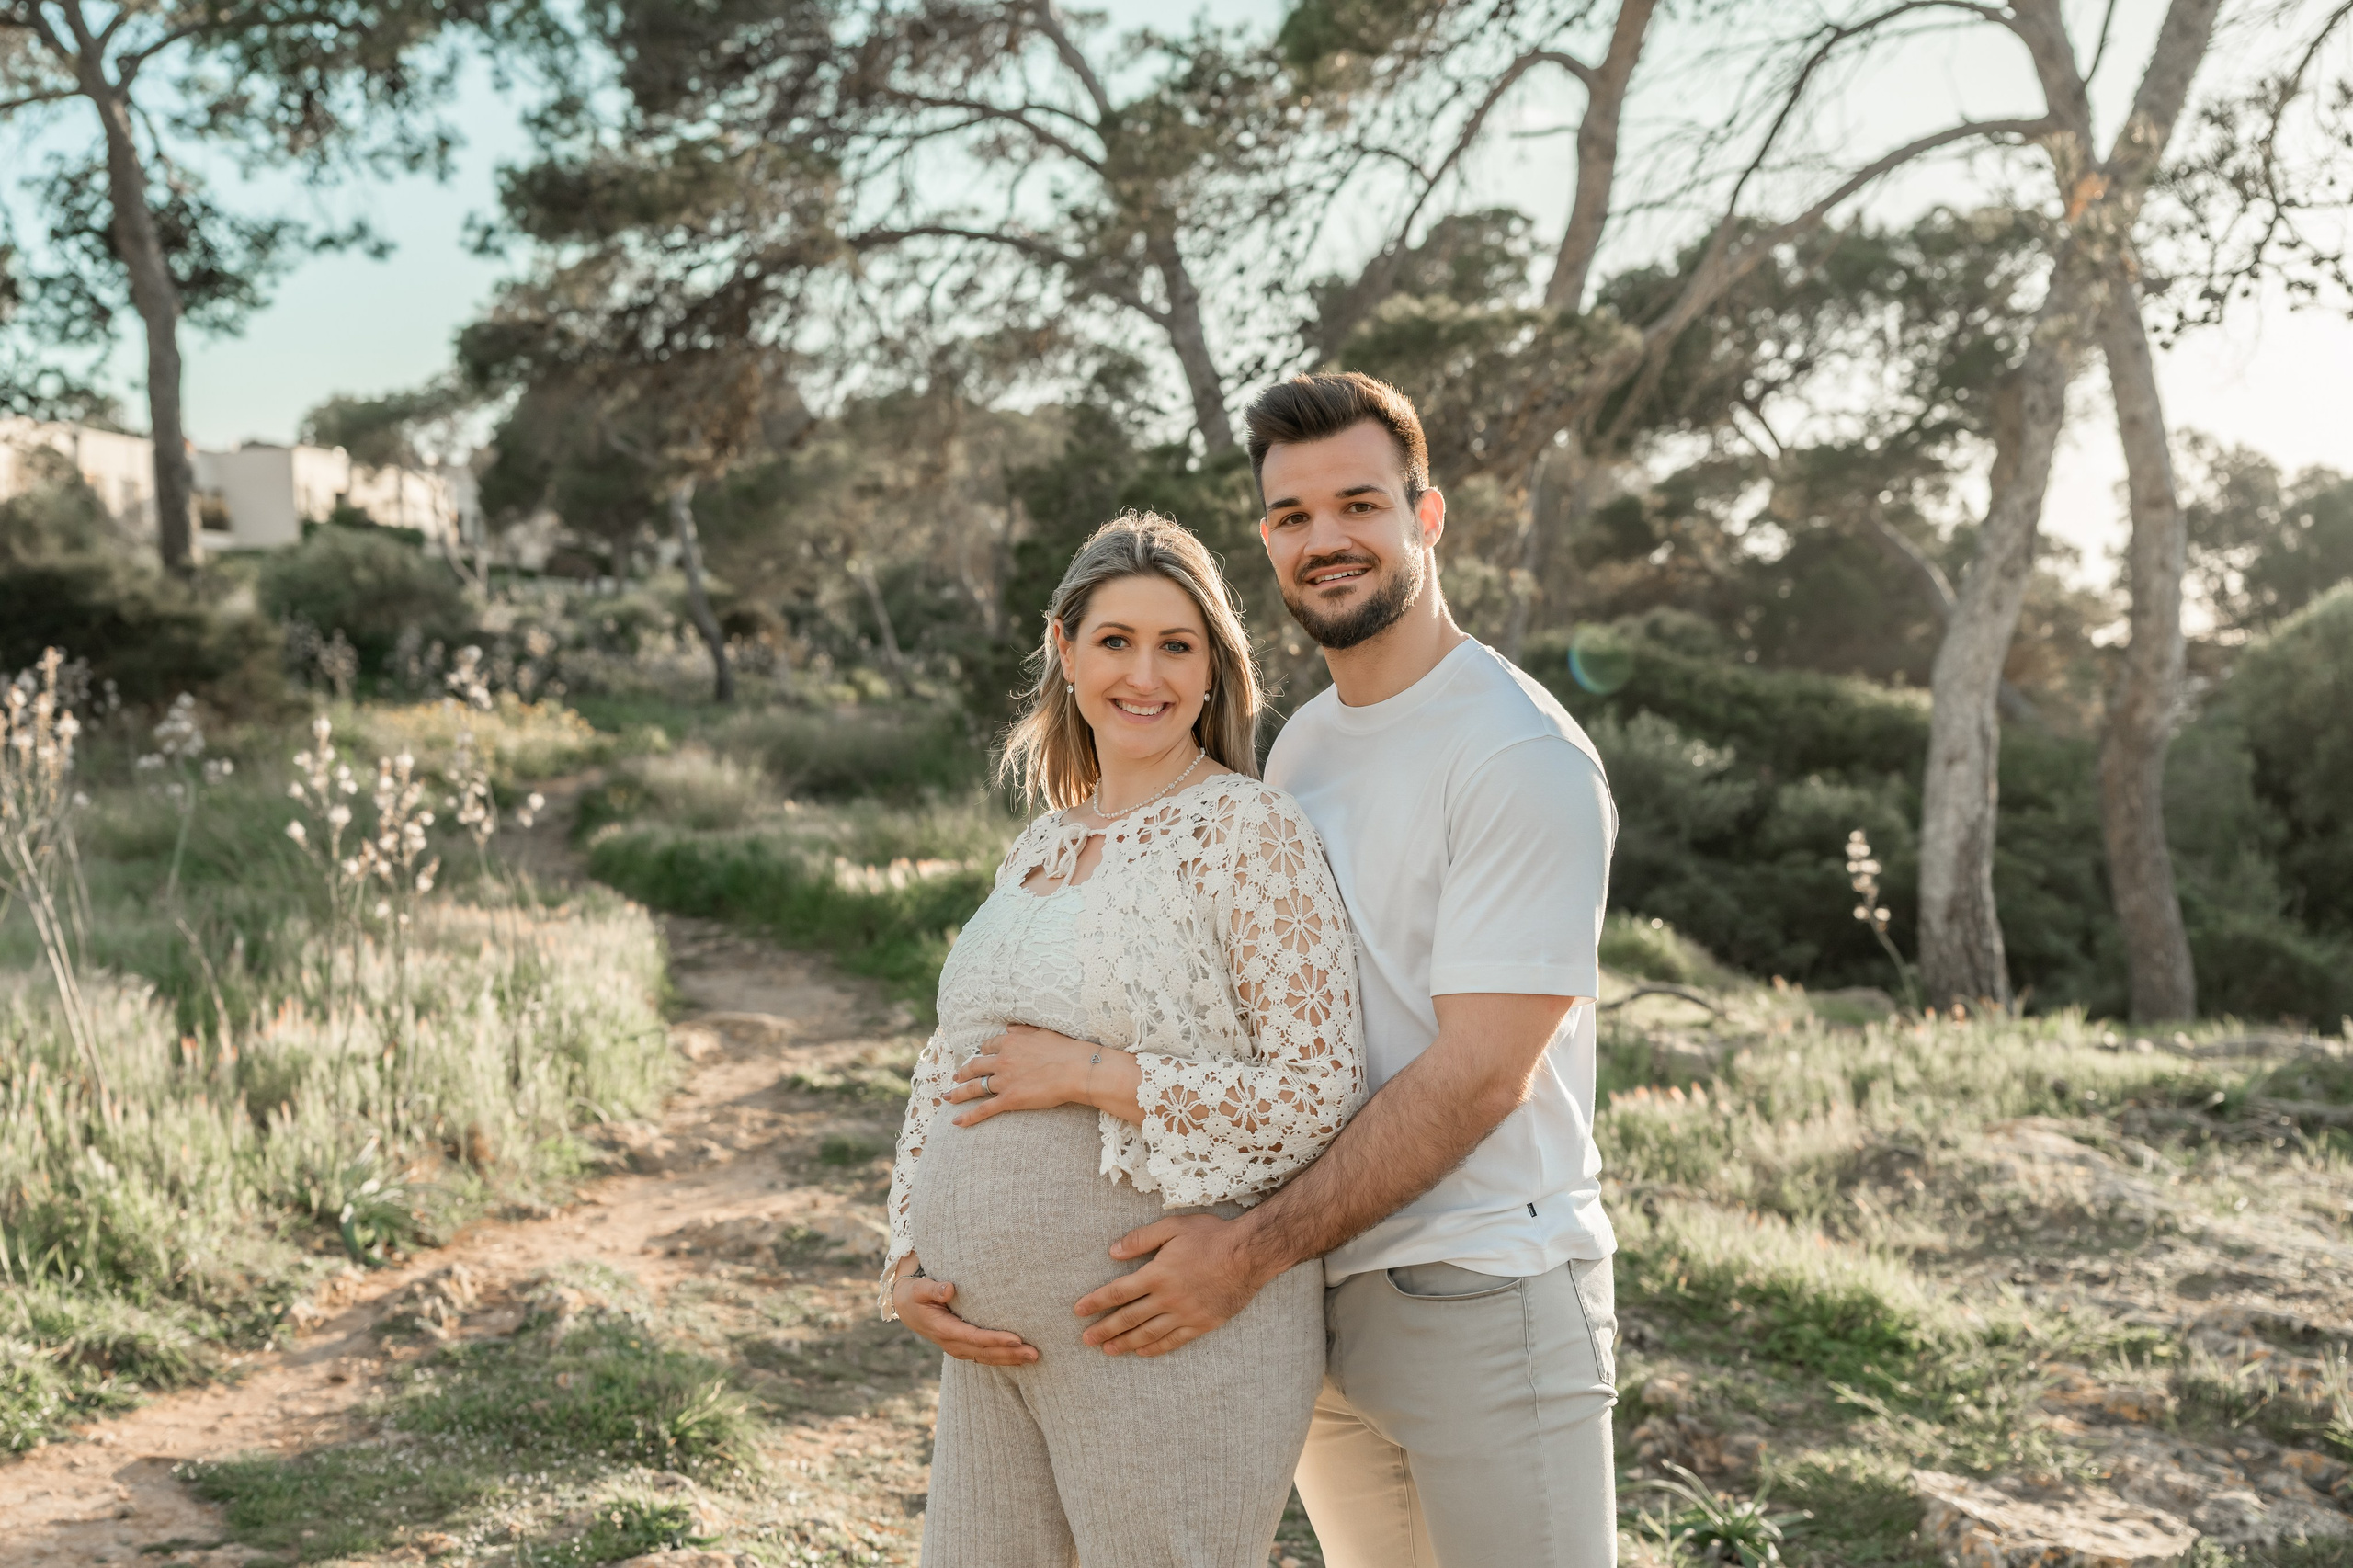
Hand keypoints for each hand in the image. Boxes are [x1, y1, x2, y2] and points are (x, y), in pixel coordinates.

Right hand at [893, 1263, 1037, 1365]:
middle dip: (1011, 1354)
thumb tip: (950, 1289)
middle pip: (986, 1352)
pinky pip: (985, 1357)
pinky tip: (1019, 1358)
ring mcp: (958, 1348)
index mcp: (944, 1329)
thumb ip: (934, 1289)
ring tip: (1034, 1358)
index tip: (1016, 1338)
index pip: (975, 1337)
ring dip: (1011, 1359)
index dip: (996, 1339)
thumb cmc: (916, 1295)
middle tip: (1035, 1353)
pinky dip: (1003, 1359)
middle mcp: (953, 1344)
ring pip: (988, 1358)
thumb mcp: (920, 1289)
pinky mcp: (963, 1348)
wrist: (908, 1309)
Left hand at [947, 1024, 1092, 1126]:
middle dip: (964, 1072)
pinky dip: (969, 1117)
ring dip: (959, 1093)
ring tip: (948, 1096)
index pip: (988, 1046)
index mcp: (1010, 1043)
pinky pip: (984, 1109)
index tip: (981, 1055)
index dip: (983, 1051)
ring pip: (974, 1087)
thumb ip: (1022, 1031)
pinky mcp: (1010, 1099)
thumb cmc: (1065, 1050)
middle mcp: (1002, 1060)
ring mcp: (1004, 1081)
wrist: (1076, 1070)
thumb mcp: (1042, 1032)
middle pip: (975, 1066)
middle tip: (957, 1077)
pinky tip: (957, 1122)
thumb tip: (1008, 1028)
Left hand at [1073, 1212, 1279, 1357]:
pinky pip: (1174, 1341)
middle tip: (1086, 1340)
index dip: (1096, 1302)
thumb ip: (1141, 1238)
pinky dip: (1155, 1348)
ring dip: (1125, 1343)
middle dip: (1104, 1330)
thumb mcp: (1173, 1226)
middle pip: (1128, 1318)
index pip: (1118, 1292)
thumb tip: (1113, 1251)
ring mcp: (1185, 1314)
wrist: (1250, 1254)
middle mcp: (1167, 1298)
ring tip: (1108, 1350)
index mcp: (1157, 1274)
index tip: (1078, 1311)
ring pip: (1148, 1334)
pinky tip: (1142, 1352)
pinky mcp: (1202, 1324)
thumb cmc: (1211, 1236)